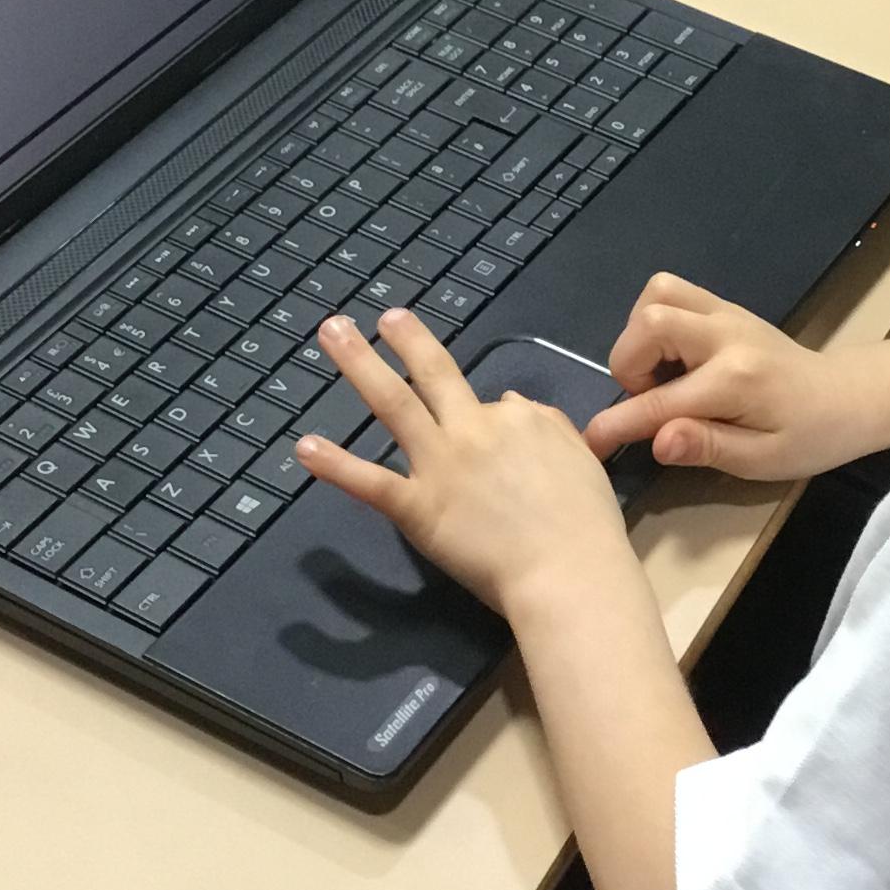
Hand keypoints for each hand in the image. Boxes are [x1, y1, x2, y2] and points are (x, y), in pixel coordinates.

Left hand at [297, 309, 631, 618]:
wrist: (569, 572)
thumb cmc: (585, 525)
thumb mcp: (581, 458)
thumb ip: (547, 426)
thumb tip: (510, 404)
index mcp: (516, 419)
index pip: (491, 406)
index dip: (489, 422)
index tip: (493, 444)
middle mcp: (473, 429)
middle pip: (434, 373)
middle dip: (405, 339)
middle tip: (383, 317)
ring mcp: (440, 465)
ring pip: (393, 404)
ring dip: (360, 364)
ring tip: (333, 332)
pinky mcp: (417, 507)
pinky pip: (371, 482)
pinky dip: (336, 464)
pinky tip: (305, 448)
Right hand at [583, 274, 871, 480]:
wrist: (849, 396)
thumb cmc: (809, 437)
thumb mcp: (762, 461)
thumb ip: (707, 447)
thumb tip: (656, 441)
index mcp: (736, 380)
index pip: (660, 401)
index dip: (617, 424)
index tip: (591, 442)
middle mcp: (726, 334)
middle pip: (650, 319)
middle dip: (628, 363)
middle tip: (648, 398)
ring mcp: (725, 313)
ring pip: (657, 294)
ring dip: (639, 336)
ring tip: (659, 375)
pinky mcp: (724, 307)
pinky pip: (672, 293)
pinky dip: (656, 323)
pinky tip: (675, 360)